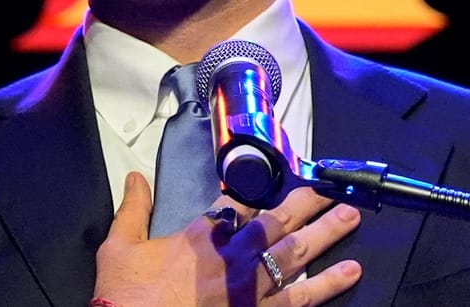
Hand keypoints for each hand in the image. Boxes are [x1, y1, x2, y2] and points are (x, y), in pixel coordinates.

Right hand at [93, 171, 361, 305]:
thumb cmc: (125, 297)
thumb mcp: (119, 248)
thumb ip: (133, 209)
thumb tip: (135, 175)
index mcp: (201, 238)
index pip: (237, 204)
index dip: (260, 189)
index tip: (278, 177)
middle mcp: (232, 258)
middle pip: (278, 223)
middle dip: (308, 205)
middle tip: (334, 191)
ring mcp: (250, 291)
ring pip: (296, 257)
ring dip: (326, 236)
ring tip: (350, 220)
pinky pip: (300, 301)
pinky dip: (326, 286)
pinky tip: (349, 273)